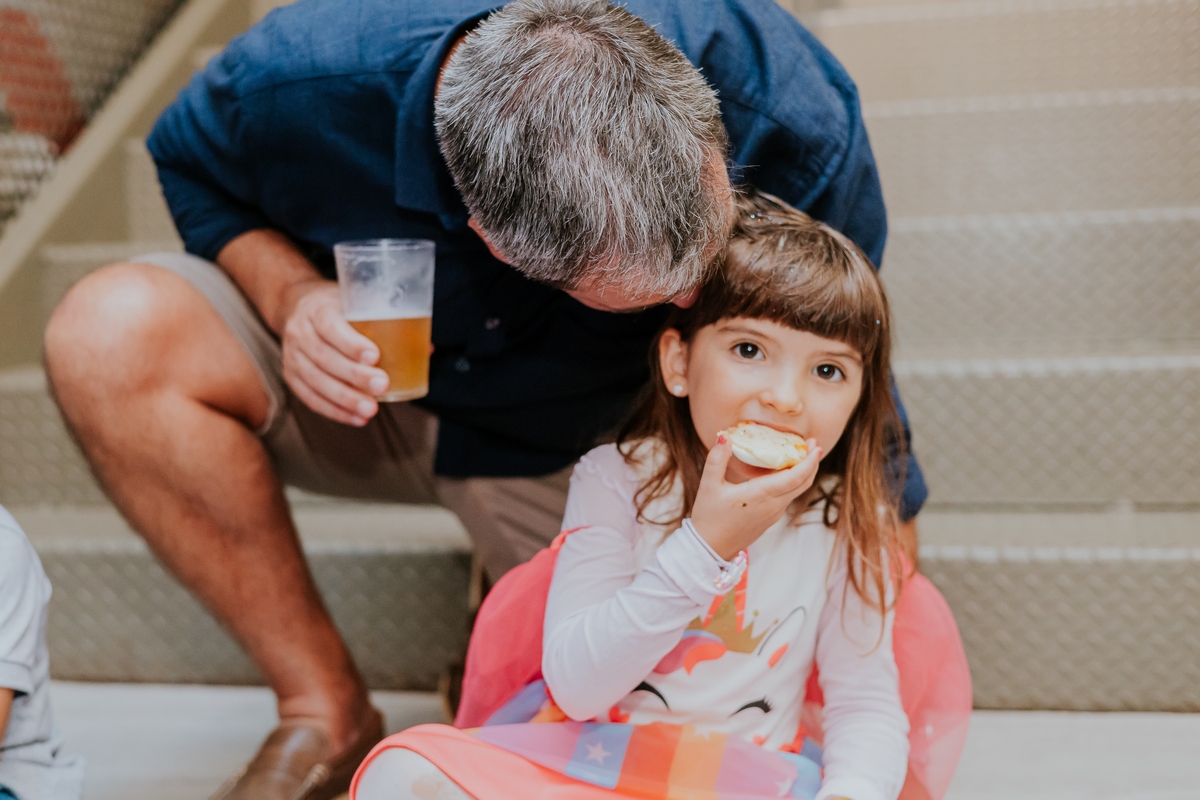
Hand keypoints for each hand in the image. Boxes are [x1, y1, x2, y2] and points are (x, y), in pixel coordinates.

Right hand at [279, 281, 390, 425]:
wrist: (296, 307)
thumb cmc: (337, 306)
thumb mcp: (355, 300)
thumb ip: (387, 319)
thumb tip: (427, 348)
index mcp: (317, 310)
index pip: (331, 327)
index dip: (351, 343)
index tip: (375, 356)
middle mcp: (300, 333)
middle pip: (325, 358)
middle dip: (355, 376)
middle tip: (383, 385)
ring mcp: (292, 357)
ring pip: (316, 381)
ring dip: (345, 399)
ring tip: (371, 409)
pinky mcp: (291, 377)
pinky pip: (311, 398)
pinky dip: (335, 411)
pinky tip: (357, 418)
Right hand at [689, 434, 821, 559]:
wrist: (710, 549)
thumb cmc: (708, 518)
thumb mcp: (708, 485)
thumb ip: (717, 459)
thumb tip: (724, 437)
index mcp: (762, 494)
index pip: (796, 476)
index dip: (809, 461)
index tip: (816, 446)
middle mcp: (773, 505)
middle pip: (803, 483)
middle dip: (812, 463)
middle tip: (812, 445)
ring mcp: (774, 514)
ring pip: (796, 491)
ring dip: (803, 473)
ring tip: (798, 455)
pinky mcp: (770, 519)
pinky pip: (787, 497)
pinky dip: (791, 483)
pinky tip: (780, 474)